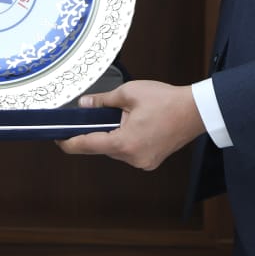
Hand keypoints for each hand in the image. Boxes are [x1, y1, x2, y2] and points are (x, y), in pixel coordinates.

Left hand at [56, 80, 204, 170]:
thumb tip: (85, 106)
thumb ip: (102, 101)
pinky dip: (127, 138)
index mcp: (125, 143)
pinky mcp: (151, 160)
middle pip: (102, 146)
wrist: (196, 110)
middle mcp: (133, 158)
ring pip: (116, 149)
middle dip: (98, 130)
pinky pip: (130, 151)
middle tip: (99, 113)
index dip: (69, 142)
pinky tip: (136, 123)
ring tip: (126, 115)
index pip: (87, 145)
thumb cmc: (167, 101)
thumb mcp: (129, 93)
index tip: (58, 138)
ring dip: (114, 134)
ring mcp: (144, 162)